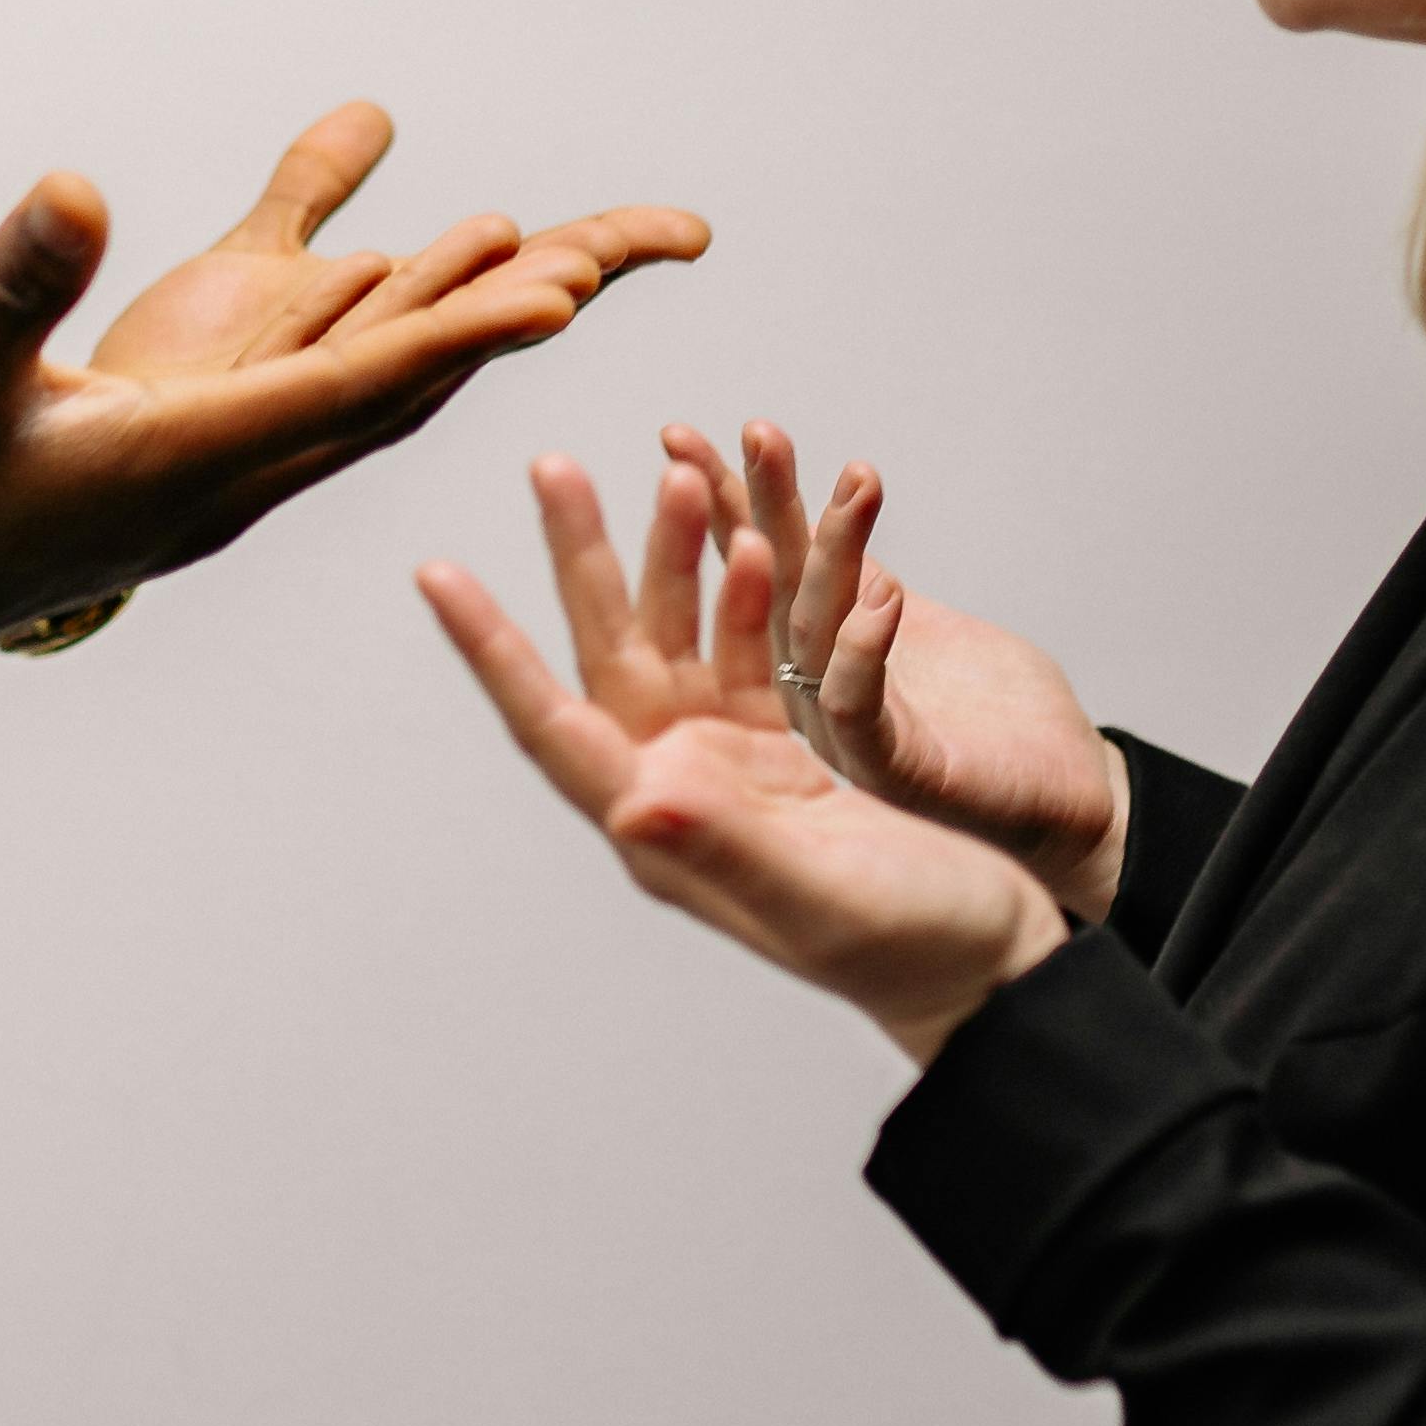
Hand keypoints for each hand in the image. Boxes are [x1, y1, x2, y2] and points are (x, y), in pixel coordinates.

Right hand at [0, 115, 705, 684]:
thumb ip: (16, 290)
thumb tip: (74, 189)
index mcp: (191, 462)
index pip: (354, 389)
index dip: (457, 334)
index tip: (557, 296)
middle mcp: (228, 467)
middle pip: (402, 383)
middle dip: (506, 319)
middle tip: (625, 254)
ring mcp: (209, 459)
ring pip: (363, 378)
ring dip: (458, 313)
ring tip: (561, 257)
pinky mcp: (175, 443)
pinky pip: (295, 370)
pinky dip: (357, 301)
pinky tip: (380, 218)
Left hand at [417, 486, 1068, 1064]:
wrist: (987, 962)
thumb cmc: (911, 948)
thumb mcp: (816, 897)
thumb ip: (725, 847)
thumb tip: (631, 803)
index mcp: (662, 831)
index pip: (555, 725)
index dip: (493, 648)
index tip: (438, 572)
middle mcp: (678, 790)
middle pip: (605, 658)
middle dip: (579, 560)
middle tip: (553, 464)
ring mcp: (726, 765)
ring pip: (677, 640)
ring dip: (675, 560)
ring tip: (680, 475)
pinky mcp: (780, 747)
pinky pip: (744, 650)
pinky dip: (745, 595)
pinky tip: (753, 540)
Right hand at [702, 426, 1131, 920]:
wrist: (1075, 804)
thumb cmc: (1002, 723)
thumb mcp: (924, 624)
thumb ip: (865, 582)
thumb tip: (821, 519)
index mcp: (814, 659)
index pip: (760, 568)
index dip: (726, 502)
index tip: (684, 437)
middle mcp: (811, 697)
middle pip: (771, 591)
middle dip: (753, 509)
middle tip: (747, 435)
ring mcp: (842, 738)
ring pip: (812, 634)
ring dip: (824, 550)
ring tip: (847, 477)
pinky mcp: (892, 773)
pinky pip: (858, 709)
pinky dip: (862, 649)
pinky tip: (880, 594)